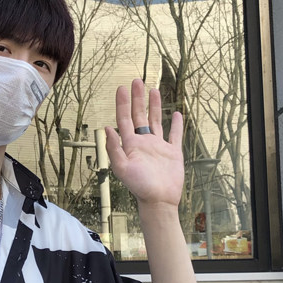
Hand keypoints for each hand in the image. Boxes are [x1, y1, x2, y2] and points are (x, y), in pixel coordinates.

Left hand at [104, 79, 184, 207]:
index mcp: (131, 144)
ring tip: (153, 90)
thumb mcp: (122, 168)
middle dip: (137, 98)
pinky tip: (176, 113)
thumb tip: (106, 128)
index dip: (122, 103)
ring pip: (156, 121)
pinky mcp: (172, 153)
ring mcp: (158, 147)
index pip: (124, 119)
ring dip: (154, 106)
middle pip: (139, 115)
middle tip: (136, 81)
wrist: (159, 201)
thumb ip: (114, 148)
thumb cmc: (140, 187)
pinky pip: (175, 135)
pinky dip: (176, 124)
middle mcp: (143, 142)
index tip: (121, 88)